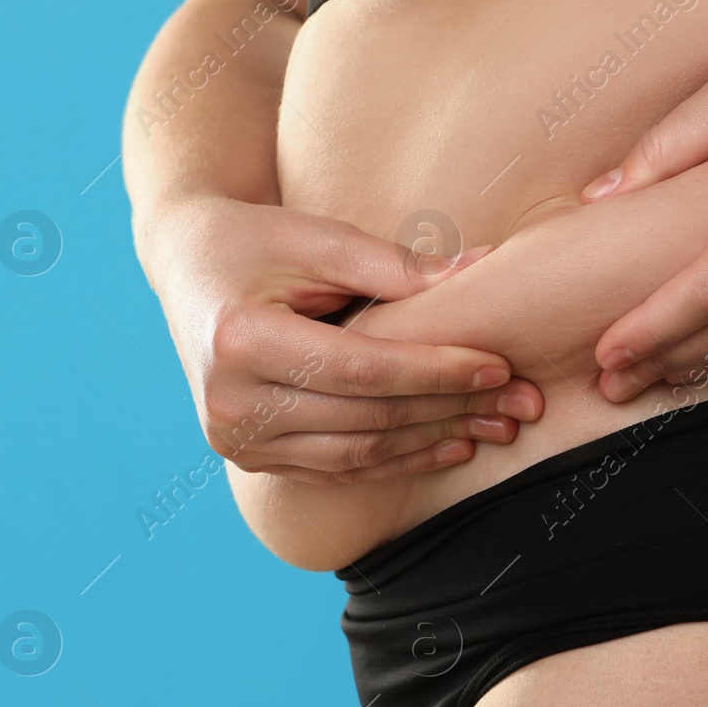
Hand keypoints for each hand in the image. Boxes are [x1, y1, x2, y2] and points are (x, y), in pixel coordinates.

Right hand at [135, 194, 544, 482]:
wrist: (187, 267)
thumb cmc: (256, 240)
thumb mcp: (318, 237)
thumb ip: (396, 264)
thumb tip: (485, 267)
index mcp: (242, 341)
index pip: (362, 368)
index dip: (435, 370)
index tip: (498, 364)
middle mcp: (231, 402)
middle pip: (366, 416)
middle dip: (451, 408)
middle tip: (520, 401)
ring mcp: (236, 440)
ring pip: (358, 453)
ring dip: (434, 440)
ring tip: (497, 425)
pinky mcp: (250, 457)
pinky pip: (338, 469)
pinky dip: (399, 460)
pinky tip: (450, 445)